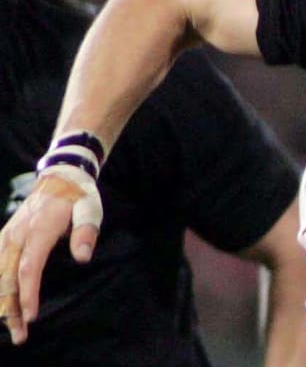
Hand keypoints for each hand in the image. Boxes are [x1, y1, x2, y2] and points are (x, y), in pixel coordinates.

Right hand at [0, 172, 100, 343]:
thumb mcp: (90, 208)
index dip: (28, 294)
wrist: (60, 176)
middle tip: (21, 336)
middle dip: (12, 310)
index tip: (31, 317)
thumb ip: (86, 232)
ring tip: (8, 328)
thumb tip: (83, 257)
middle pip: (8, 279)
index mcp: (38, 231)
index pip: (29, 269)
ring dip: (1, 303)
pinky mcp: (4, 238)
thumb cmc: (78, 195)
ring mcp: (7, 237)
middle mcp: (17, 236)